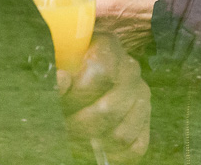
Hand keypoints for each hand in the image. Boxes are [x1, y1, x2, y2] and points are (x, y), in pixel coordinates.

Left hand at [58, 32, 150, 161]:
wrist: (80, 81)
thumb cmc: (64, 71)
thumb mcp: (55, 65)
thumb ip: (53, 71)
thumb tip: (61, 79)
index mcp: (108, 46)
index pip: (101, 71)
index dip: (78, 92)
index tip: (63, 100)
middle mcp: (130, 69)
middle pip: (109, 109)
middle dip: (80, 124)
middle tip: (63, 126)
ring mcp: (141, 95)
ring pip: (121, 133)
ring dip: (94, 142)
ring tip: (76, 135)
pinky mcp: (146, 120)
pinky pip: (135, 148)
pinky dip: (113, 154)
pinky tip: (95, 146)